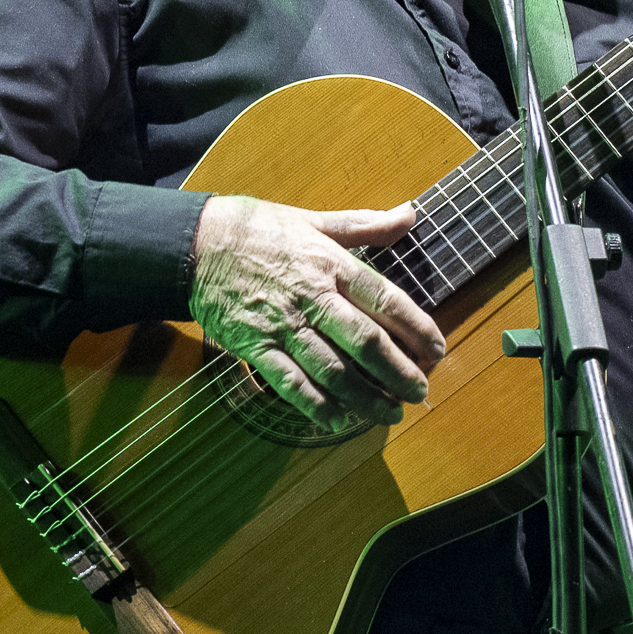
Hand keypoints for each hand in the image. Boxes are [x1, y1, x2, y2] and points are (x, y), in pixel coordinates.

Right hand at [190, 195, 447, 425]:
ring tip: (390, 413)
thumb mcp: (314, 219)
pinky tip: (337, 420)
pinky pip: (289, 383)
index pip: (387, 301)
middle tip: (420, 392)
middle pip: (366, 343)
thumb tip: (410, 213)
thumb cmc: (258, 230)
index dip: (418, 329)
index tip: (438, 350)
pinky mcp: (254, 346)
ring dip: (365, 397)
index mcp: (332, 264)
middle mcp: (312, 297)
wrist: (194, 245)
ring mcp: (283, 325)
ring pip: (332, 370)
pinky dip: (315, 405)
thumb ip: (366, 225)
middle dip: (399, 373)